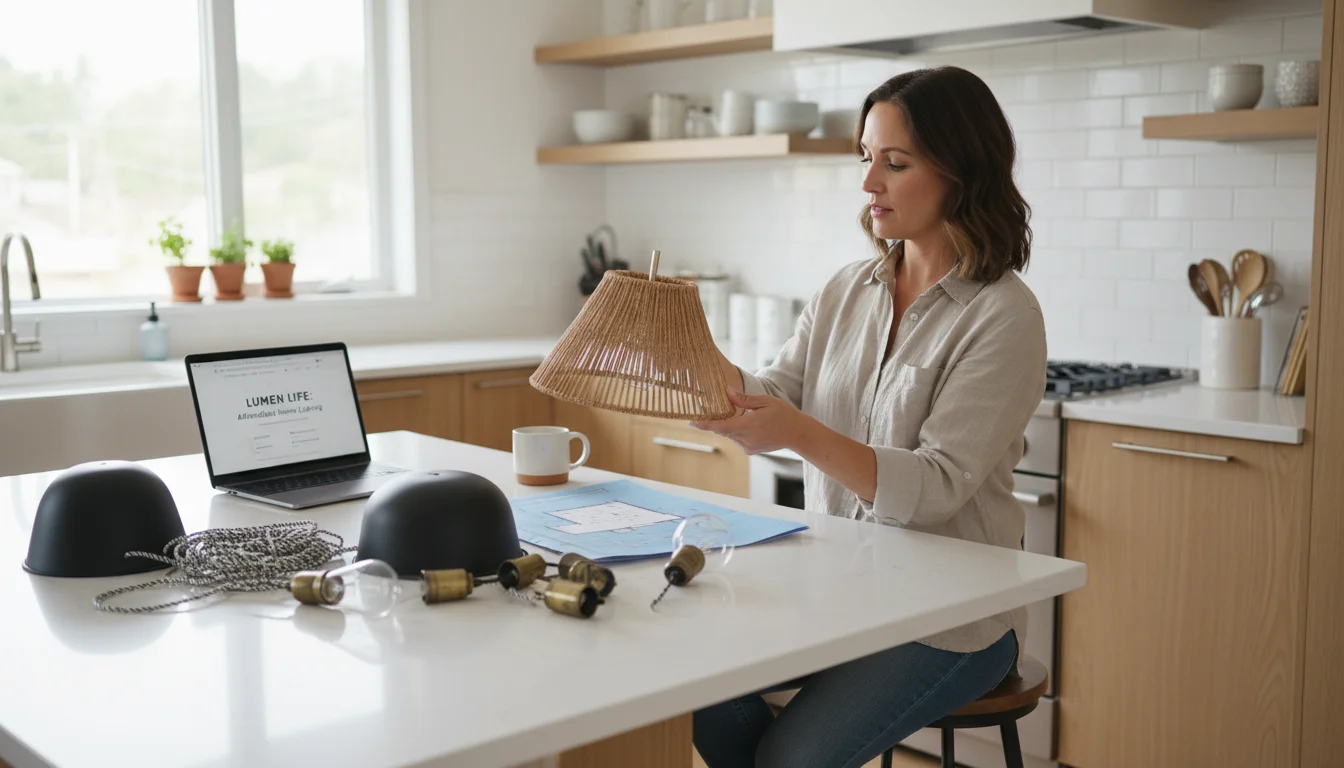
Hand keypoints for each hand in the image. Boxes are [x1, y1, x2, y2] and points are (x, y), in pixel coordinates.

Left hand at [690, 390, 809, 455]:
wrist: (798, 434)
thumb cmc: (783, 414)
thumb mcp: (764, 401)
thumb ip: (743, 399)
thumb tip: (726, 392)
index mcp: (747, 426)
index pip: (719, 427)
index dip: (704, 424)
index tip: (691, 422)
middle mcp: (744, 439)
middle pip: (723, 429)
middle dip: (717, 420)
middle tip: (711, 409)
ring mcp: (747, 447)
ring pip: (730, 434)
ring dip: (730, 425)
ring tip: (741, 414)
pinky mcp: (750, 450)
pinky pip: (737, 439)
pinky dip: (738, 431)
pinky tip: (750, 423)